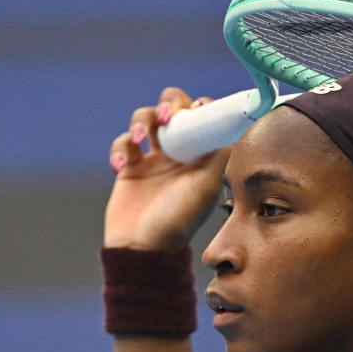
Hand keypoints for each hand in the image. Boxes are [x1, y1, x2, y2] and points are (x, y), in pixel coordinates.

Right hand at [104, 88, 230, 248]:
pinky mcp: (129, 166)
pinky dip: (120, 147)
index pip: (203, 118)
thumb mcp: (207, 186)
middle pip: (173, 108)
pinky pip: (124, 142)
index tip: (197, 108)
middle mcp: (179, 153)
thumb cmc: (178, 220)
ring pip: (146, 119)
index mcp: (201, 155)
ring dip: (141, 120)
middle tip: (167, 117)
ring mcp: (153, 158)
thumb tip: (232, 126)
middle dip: (168, 104)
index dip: (200, 107)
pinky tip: (121, 165)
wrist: (143, 247)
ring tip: (140, 139)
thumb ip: (220, 154)